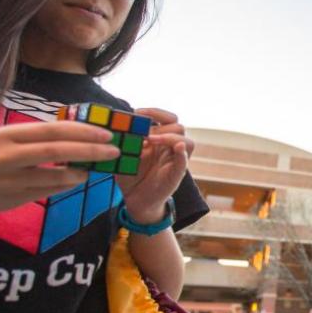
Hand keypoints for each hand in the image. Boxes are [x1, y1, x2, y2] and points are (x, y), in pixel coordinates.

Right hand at [0, 121, 118, 226]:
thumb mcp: (4, 141)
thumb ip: (36, 140)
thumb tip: (77, 136)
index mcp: (8, 136)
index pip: (53, 130)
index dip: (83, 132)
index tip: (106, 133)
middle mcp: (7, 156)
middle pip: (57, 150)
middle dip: (90, 151)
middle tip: (113, 151)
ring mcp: (9, 180)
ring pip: (54, 175)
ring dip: (80, 172)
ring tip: (96, 168)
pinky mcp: (12, 199)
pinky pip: (46, 191)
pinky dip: (65, 185)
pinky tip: (76, 180)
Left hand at [117, 108, 190, 222]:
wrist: (135, 200)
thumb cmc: (131, 176)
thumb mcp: (125, 155)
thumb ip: (127, 141)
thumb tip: (125, 126)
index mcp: (161, 140)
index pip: (168, 119)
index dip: (155, 112)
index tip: (138, 112)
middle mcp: (171, 148)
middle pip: (178, 127)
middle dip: (160, 125)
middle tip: (144, 131)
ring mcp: (176, 161)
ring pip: (187, 142)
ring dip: (169, 137)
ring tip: (151, 140)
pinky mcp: (176, 175)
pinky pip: (183, 163)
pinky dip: (182, 155)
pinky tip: (177, 149)